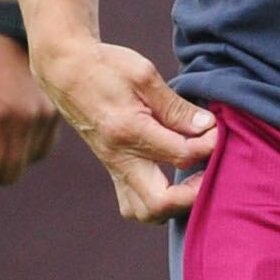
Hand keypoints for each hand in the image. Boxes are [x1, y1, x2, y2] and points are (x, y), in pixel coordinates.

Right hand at [34, 27, 216, 221]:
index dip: (209, 145)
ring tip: (192, 180)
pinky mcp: (111, 169)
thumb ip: (176, 107)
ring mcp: (113, 167)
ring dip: (175, 205)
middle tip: (209, 170)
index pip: (182, 155)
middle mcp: (119, 157)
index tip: (214, 130)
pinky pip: (133, 205)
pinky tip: (172, 182)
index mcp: (129, 130)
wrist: (65, 70)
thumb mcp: (144, 75)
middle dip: (195, 193)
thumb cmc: (105, 66)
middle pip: (162, 203)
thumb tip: (206, 128)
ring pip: (146, 213)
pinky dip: (157, 204)